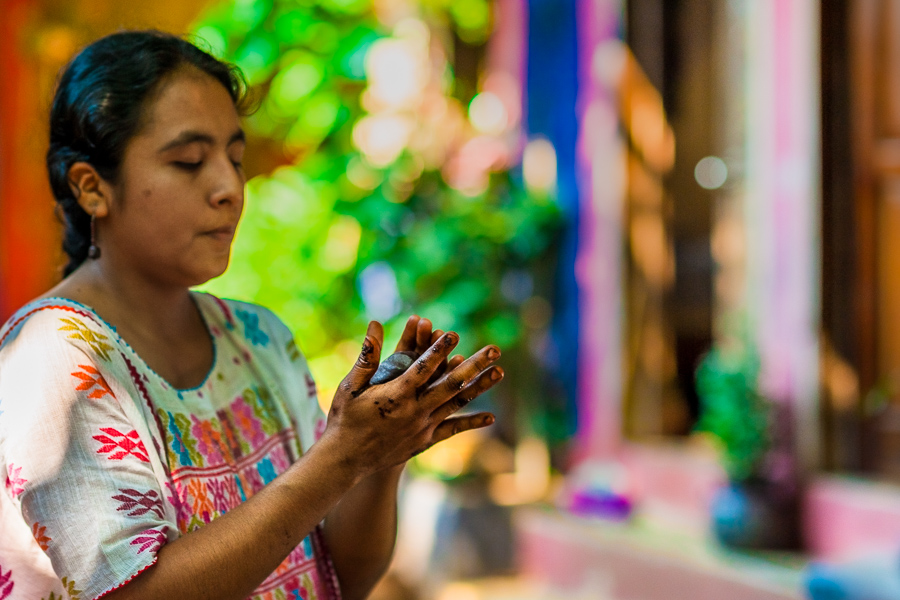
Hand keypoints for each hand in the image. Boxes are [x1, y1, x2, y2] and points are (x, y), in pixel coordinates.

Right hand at [322, 319, 503, 476]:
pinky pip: (452, 429)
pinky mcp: (425, 440)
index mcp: (396, 394)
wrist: (346, 461)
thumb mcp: (350, 385)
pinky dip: (471, 422)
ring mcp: (423, 426)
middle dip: (474, 364)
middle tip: (494, 349)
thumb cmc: (345, 418)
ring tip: (499, 372)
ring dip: (480, 386)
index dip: (439, 349)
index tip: (454, 333)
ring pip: (457, 403)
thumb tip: (374, 324)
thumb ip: (367, 356)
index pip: (423, 367)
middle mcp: (415, 410)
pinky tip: (491, 417)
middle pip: (451, 383)